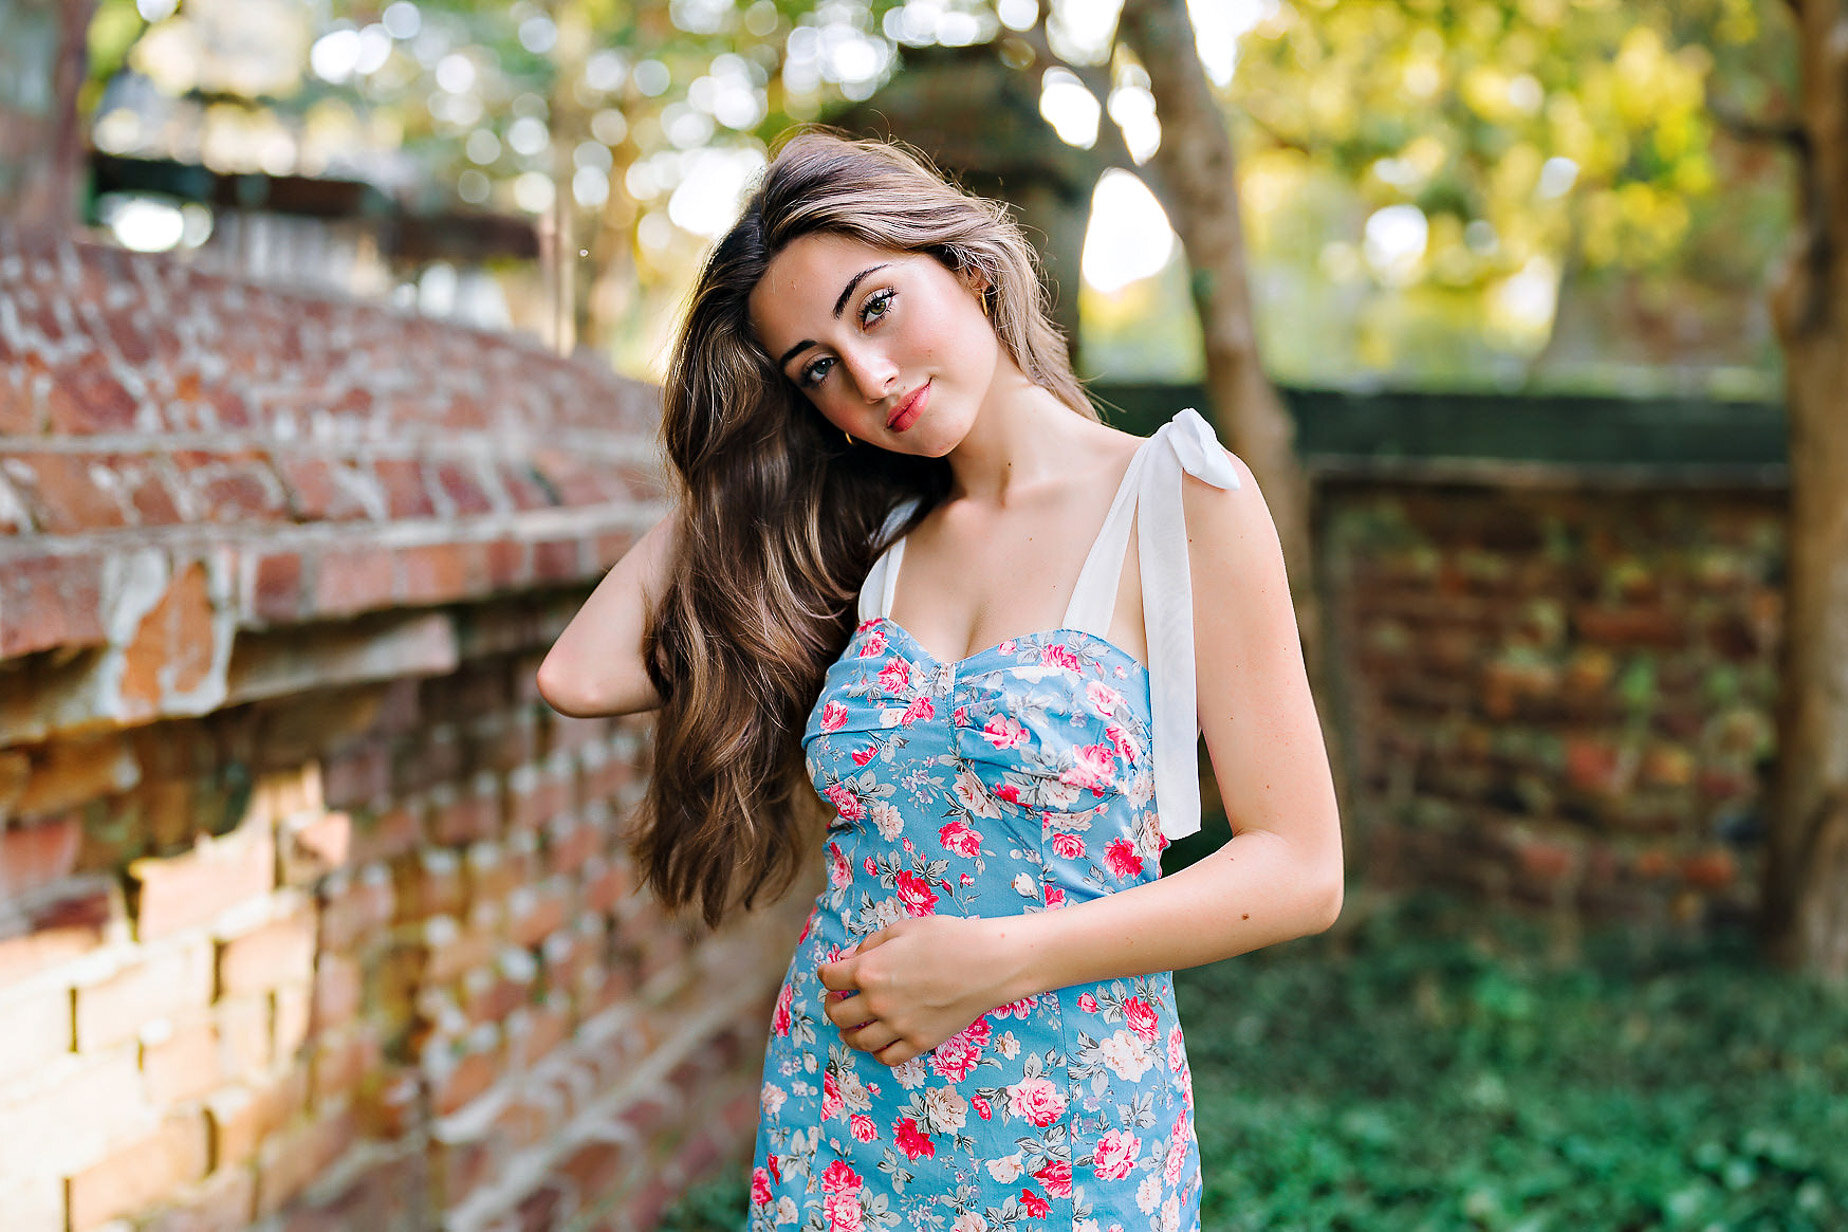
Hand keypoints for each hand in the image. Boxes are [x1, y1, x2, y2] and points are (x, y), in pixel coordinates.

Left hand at [816, 915, 1020, 1066]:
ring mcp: (898, 1026)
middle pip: (837, 1014)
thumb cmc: (947, 938)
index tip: (833, 974)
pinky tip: (881, 1039)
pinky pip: (887, 1057)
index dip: (828, 974)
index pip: (829, 978)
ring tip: (855, 1025)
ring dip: (850, 1032)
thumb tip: (846, 959)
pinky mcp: (919, 1042)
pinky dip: (878, 1051)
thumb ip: (869, 945)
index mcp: (869, 970)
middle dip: (833, 1005)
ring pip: (857, 1040)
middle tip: (841, 999)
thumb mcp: (902, 929)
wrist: (987, 963)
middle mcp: (877, 1002)